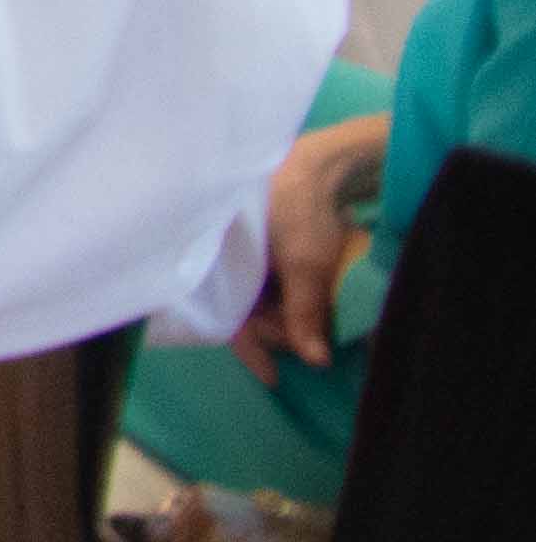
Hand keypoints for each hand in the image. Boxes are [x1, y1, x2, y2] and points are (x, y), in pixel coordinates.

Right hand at [234, 117, 391, 373]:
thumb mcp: (306, 267)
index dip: (251, 349)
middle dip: (275, 331)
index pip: (226, 315)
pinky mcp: (261, 242)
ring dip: (283, 316)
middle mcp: (223, 254)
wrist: (323, 163)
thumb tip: (315, 362)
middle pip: (243, 309)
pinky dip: (285, 298)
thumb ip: (305, 316)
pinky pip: (266, 283)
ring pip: (256, 298)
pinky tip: (305, 306)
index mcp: (217, 256)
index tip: (274, 378)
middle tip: (309, 344)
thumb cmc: (301, 210)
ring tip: (312, 327)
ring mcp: (242, 248)